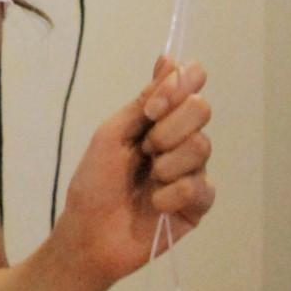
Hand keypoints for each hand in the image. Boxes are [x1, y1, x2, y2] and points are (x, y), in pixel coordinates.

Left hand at [55, 56, 213, 287]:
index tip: (152, 108)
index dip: (180, 84)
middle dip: (169, 128)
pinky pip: (201, 187)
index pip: (190, 82)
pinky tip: (154, 203)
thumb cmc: (94, 181)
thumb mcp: (112, 134)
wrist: (89, 232)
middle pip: (201, 109)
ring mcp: (192, 171)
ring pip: (202, 147)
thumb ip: (144, 101)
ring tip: (147, 178)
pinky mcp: (198, 205)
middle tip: (145, 148)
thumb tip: (168, 58)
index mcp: (159, 117)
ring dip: (167, 162)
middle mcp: (180, 138)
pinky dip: (172, 193)